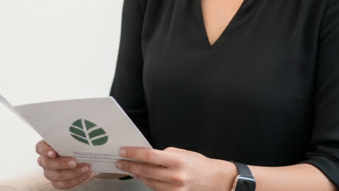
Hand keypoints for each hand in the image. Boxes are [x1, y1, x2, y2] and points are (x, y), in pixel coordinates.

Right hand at [36, 140, 94, 188]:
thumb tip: (77, 136)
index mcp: (45, 147)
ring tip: (85, 168)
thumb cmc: (74, 144)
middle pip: (47, 163)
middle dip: (62, 163)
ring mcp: (49, 172)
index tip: (53, 153)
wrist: (83, 156)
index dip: (45, 151)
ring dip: (72, 173)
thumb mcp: (71, 139)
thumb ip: (69, 139)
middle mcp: (44, 161)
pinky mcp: (57, 182)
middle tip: (74, 162)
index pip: (40, 148)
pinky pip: (64, 184)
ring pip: (55, 176)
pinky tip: (86, 174)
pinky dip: (76, 180)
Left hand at [115, 146, 234, 190]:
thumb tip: (147, 155)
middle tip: (120, 161)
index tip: (123, 151)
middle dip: (130, 165)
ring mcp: (176, 189)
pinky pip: (158, 190)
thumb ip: (165, 155)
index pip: (150, 156)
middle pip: (146, 171)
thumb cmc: (200, 165)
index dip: (133, 153)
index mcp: (178, 161)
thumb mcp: (183, 153)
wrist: (218, 181)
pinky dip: (149, 183)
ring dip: (137, 175)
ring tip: (129, 169)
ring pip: (150, 182)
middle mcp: (176, 176)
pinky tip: (143, 178)